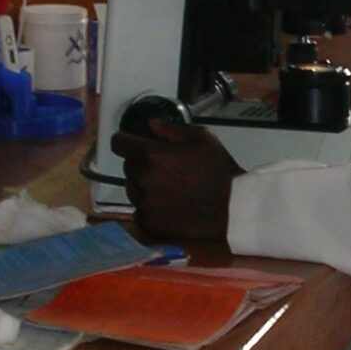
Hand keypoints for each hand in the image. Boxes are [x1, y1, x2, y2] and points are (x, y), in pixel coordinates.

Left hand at [110, 121, 240, 241]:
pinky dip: (149, 207)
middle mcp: (143, 179)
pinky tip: (169, 205)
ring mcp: (145, 204)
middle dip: (140, 164)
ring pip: (132, 190)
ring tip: (168, 188)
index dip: (126, 140)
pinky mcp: (150, 224)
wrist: (232, 207)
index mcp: (152, 155)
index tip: (134, 144)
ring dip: (144, 186)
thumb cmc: (218, 168)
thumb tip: (150, 125)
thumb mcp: (201, 137)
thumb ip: (170, 129)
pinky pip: (139, 211)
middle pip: (127, 167)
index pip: (118, 143)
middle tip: (163, 168)